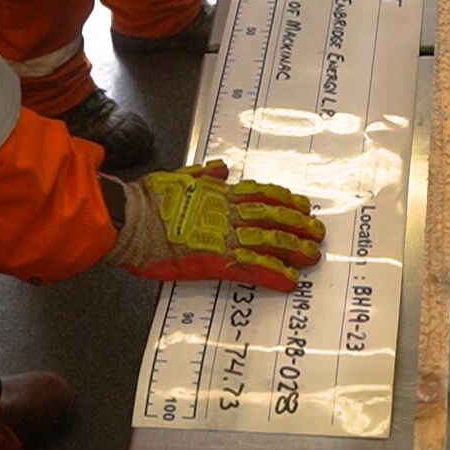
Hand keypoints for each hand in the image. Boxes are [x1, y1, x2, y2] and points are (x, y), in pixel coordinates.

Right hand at [103, 161, 325, 291]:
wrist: (131, 219)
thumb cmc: (148, 200)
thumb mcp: (178, 178)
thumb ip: (204, 175)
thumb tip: (221, 168)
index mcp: (219, 194)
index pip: (260, 195)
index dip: (284, 200)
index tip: (302, 204)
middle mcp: (227, 213)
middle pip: (272, 217)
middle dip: (298, 225)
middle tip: (317, 232)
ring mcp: (223, 237)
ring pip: (268, 241)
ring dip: (294, 248)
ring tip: (312, 255)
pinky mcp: (215, 261)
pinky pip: (251, 268)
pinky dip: (273, 274)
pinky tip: (289, 280)